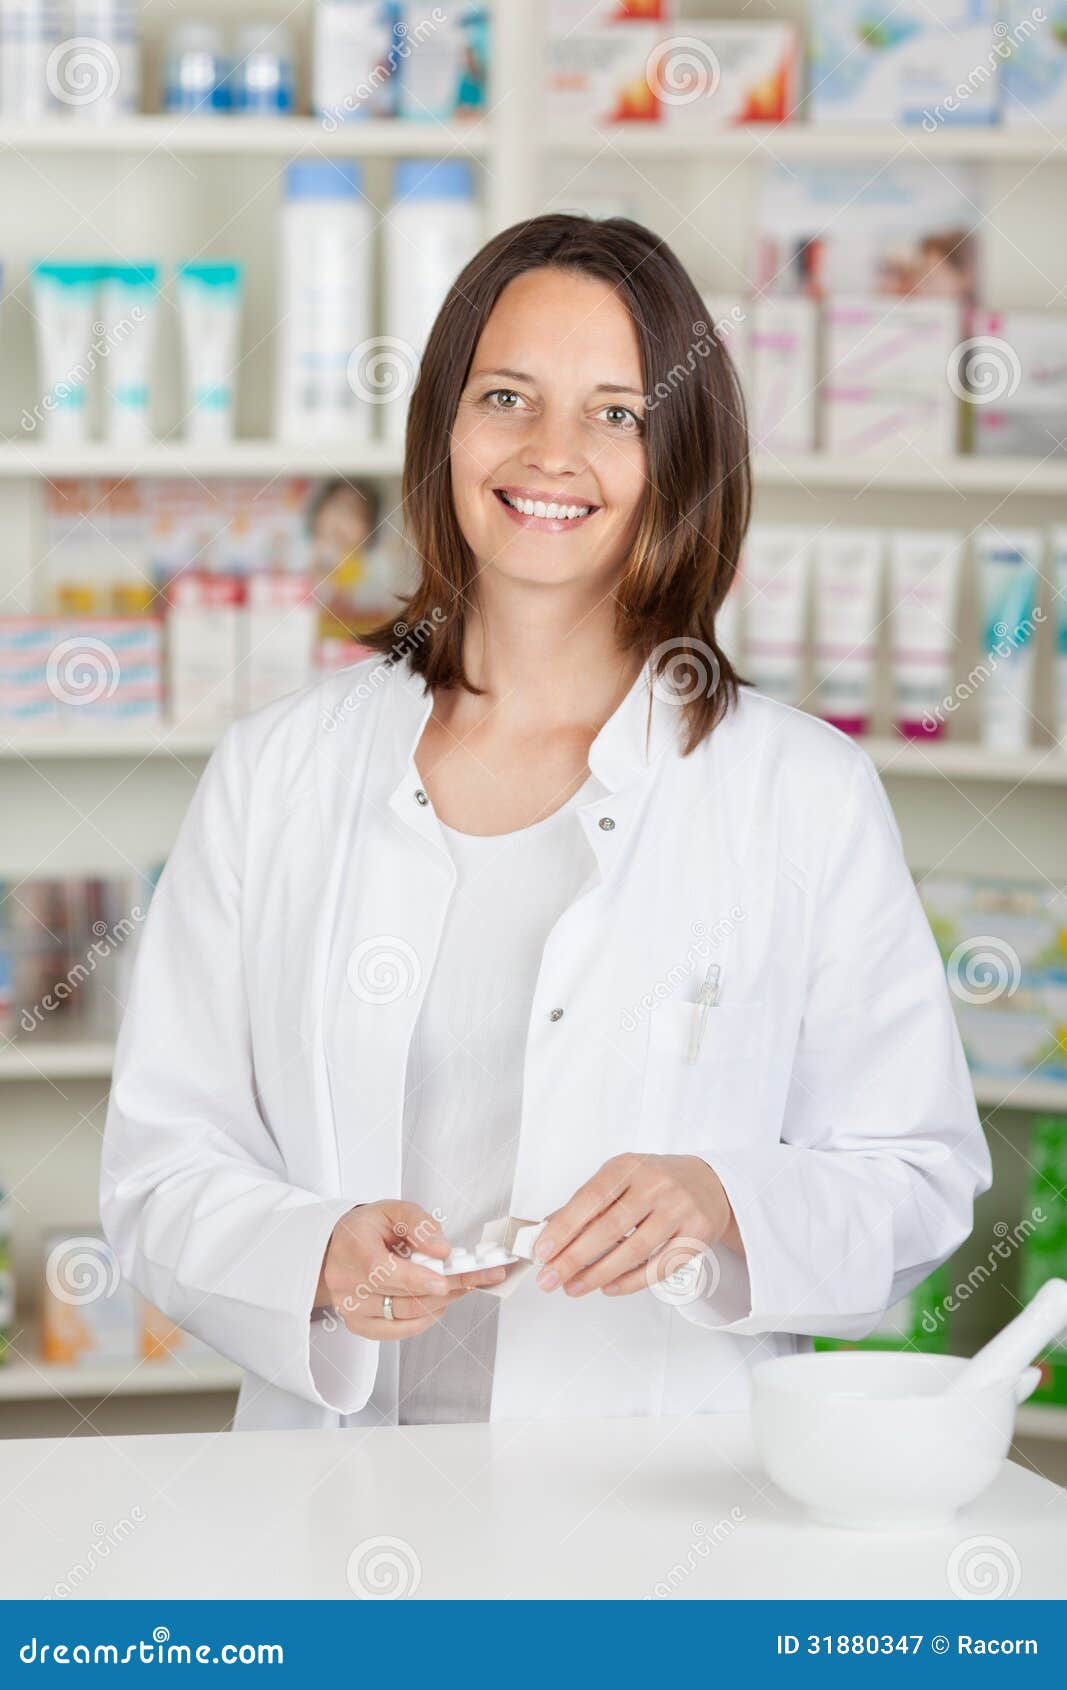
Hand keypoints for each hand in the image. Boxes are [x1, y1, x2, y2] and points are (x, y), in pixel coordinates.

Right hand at [315, 1201, 506, 1338]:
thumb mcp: (392, 1210)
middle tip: (476, 1276)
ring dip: (441, 1302)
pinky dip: (425, 1318)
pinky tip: (438, 1302)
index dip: (416, 1279)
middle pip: (402, 1296)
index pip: (382, 1271)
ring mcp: (352, 1309)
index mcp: (353, 1250)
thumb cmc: (365, 1229)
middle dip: (446, 1288)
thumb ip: (419, 1224)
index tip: (445, 1280)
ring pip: (405, 1315)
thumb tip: (441, 1250)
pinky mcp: (360, 1326)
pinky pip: (400, 1331)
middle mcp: (348, 1285)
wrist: (336, 1248)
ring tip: (461, 1284)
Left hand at [532, 1154, 741, 1298]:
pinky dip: (631, 1281)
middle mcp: (657, 1185)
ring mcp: (680, 1210)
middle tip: (549, 1279)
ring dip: (598, 1274)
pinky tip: (608, 1287)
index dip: (564, 1226)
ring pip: (634, 1251)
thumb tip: (547, 1232)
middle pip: (610, 1227)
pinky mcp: (697, 1235)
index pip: (591, 1197)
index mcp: (629, 1166)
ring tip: (573, 1288)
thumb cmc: (655, 1181)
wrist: (709, 1182)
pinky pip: (660, 1266)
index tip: (542, 1251)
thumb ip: (587, 1204)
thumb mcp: (620, 1178)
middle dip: (574, 1258)